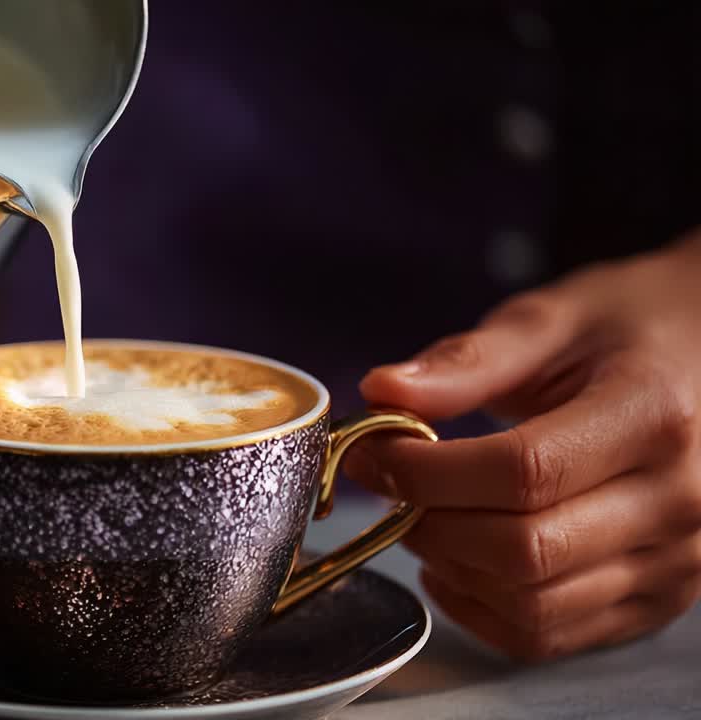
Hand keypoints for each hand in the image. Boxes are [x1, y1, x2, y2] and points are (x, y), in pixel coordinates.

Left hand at [346, 231, 700, 660]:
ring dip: (451, 569)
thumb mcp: (555, 318)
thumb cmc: (634, 329)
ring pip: (533, 607)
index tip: (374, 451)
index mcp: (654, 416)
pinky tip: (453, 564)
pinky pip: (552, 636)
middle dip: (429, 523)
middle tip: (388, 486)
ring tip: (420, 517)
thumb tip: (382, 391)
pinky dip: (483, 610)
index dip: (427, 471)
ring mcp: (679, 563)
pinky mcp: (659, 601)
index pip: (522, 471)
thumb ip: (468, 360)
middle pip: (523, 550)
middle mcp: (681, 502)